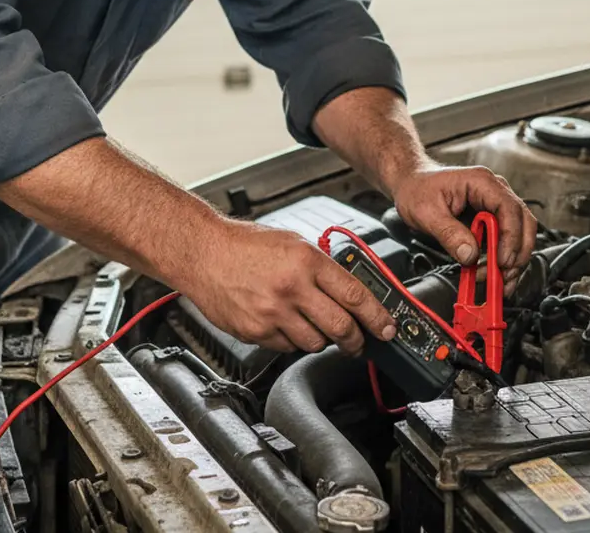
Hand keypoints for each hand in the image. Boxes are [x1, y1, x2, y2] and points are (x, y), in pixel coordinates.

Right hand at [175, 220, 397, 355]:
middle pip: (340, 327)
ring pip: (315, 343)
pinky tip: (285, 324)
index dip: (377, 317)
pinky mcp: (256, 332)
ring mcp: (273, 313)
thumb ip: (321, 267)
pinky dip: (292, 340)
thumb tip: (350, 291)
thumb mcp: (293, 242)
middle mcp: (292, 288)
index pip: (355, 296)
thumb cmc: (244, 244)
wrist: (203, 253)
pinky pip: (287, 347)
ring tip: (314, 326)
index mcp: (307, 261)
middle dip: (356, 340)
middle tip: (359, 342)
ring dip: (321, 340)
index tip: (387, 328)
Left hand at [392, 164, 536, 295]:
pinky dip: (504, 259)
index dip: (511, 237)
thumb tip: (470, 255)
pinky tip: (496, 275)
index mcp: (481, 182)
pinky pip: (506, 240)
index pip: (509, 208)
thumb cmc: (418, 189)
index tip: (502, 260)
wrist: (411, 183)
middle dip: (518, 252)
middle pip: (523, 222)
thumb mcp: (427, 213)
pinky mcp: (491, 219)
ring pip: (520, 233)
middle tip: (504, 275)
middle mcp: (494, 191)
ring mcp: (494, 205)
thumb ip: (449, 234)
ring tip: (499, 281)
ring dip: (514, 259)